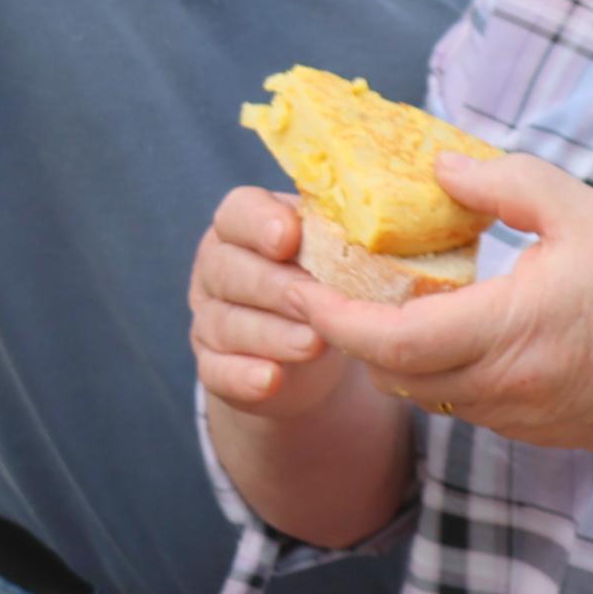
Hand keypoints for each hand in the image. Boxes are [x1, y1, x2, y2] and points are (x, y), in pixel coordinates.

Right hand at [190, 186, 358, 421]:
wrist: (315, 346)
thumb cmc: (330, 282)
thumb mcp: (337, 254)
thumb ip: (342, 237)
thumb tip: (383, 230)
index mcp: (245, 226)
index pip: (238, 213)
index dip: (259, 224)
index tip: (290, 239)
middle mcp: (219, 267)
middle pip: (229, 270)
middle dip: (275, 288)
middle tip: (318, 304)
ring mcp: (209, 317)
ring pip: (225, 323)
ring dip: (270, 335)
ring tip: (313, 345)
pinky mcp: (212, 364)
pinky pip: (215, 371)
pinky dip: (242, 376)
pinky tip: (270, 380)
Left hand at [295, 149, 592, 453]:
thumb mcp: (590, 213)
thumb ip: (506, 184)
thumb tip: (438, 166)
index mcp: (511, 329)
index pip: (391, 340)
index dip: (336, 317)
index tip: (303, 285)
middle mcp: (504, 385)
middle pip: (391, 374)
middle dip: (351, 333)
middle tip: (325, 286)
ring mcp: (517, 416)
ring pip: (423, 394)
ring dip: (391, 354)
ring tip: (377, 300)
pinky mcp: (534, 431)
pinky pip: (461, 404)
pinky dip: (434, 370)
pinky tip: (440, 327)